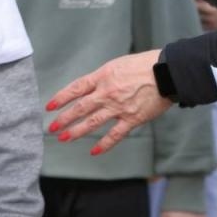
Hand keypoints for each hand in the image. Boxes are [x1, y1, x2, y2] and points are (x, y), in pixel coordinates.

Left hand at [48, 50, 173, 154]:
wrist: (167, 72)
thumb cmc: (145, 65)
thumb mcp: (118, 65)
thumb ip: (103, 78)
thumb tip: (91, 88)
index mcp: (103, 76)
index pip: (76, 88)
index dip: (61, 97)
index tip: (49, 106)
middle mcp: (107, 93)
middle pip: (80, 108)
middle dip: (64, 118)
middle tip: (52, 127)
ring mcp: (118, 107)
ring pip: (92, 122)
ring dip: (76, 131)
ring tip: (64, 138)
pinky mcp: (132, 119)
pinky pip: (114, 135)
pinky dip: (104, 144)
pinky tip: (94, 151)